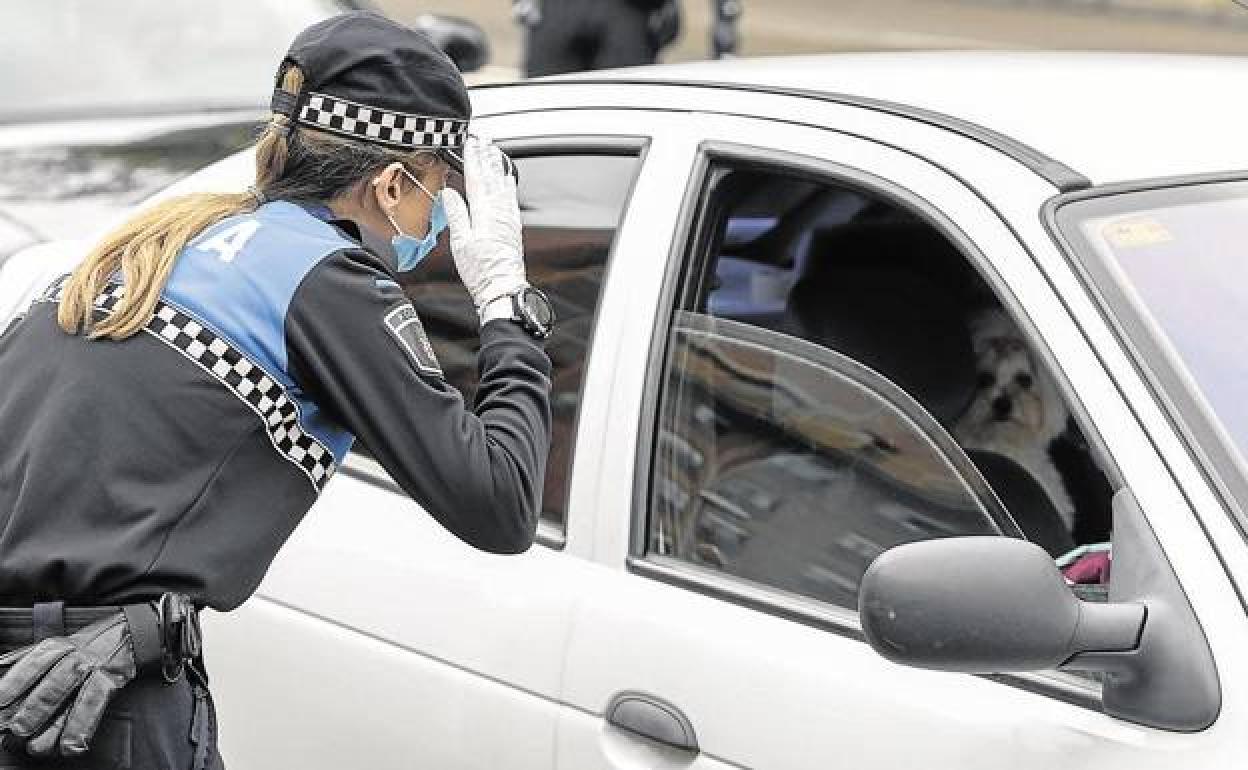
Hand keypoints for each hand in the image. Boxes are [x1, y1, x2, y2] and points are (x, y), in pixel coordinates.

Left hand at [0, 613, 137, 757]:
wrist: (126, 636)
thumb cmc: (82, 647)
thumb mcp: (53, 646)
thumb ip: (22, 660)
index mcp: (54, 648)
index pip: (30, 665)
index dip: (13, 685)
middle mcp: (75, 657)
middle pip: (53, 683)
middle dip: (33, 709)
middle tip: (17, 729)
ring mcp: (95, 670)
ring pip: (75, 697)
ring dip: (56, 725)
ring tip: (37, 746)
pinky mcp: (112, 682)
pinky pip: (96, 707)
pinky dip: (82, 728)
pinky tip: (70, 746)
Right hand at [442, 137, 526, 319]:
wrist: (502, 287)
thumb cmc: (481, 270)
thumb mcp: (460, 241)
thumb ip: (456, 213)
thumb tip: (450, 193)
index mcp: (484, 211)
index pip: (477, 177)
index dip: (473, 157)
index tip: (471, 141)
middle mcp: (499, 211)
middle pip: (492, 176)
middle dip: (487, 155)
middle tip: (484, 138)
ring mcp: (509, 217)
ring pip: (503, 183)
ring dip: (497, 165)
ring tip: (494, 151)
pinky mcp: (513, 225)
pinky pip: (511, 196)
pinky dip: (508, 182)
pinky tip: (506, 178)